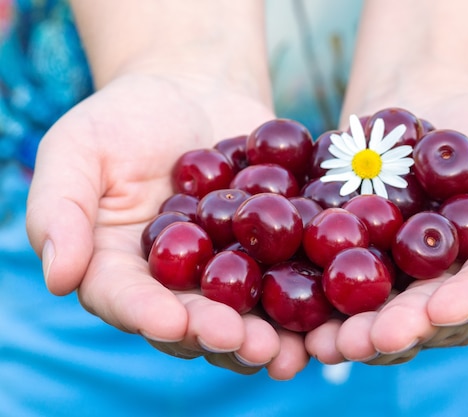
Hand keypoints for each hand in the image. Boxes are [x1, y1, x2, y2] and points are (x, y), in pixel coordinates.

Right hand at [25, 72, 308, 378]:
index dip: (148, 314)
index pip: (129, 300)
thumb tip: (59, 277)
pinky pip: (289, 276)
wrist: (192, 91)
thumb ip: (61, 209)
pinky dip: (307, 295)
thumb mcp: (78, 149)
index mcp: (122, 268)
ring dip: (269, 335)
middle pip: (195, 320)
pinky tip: (328, 309)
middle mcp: (177, 282)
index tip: (171, 320)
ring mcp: (228, 270)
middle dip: (221, 335)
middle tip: (248, 345)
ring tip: (290, 348)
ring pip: (246, 313)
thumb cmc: (124, 118)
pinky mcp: (271, 251)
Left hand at [306, 90, 467, 363]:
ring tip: (325, 341)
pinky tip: (296, 314)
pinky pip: (340, 285)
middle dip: (398, 330)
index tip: (440, 309)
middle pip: (427, 316)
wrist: (429, 102)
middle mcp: (451, 288)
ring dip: (352, 331)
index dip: (467, 303)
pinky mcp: (361, 261)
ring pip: (380, 313)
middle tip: (366, 340)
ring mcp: (403, 280)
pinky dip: (321, 302)